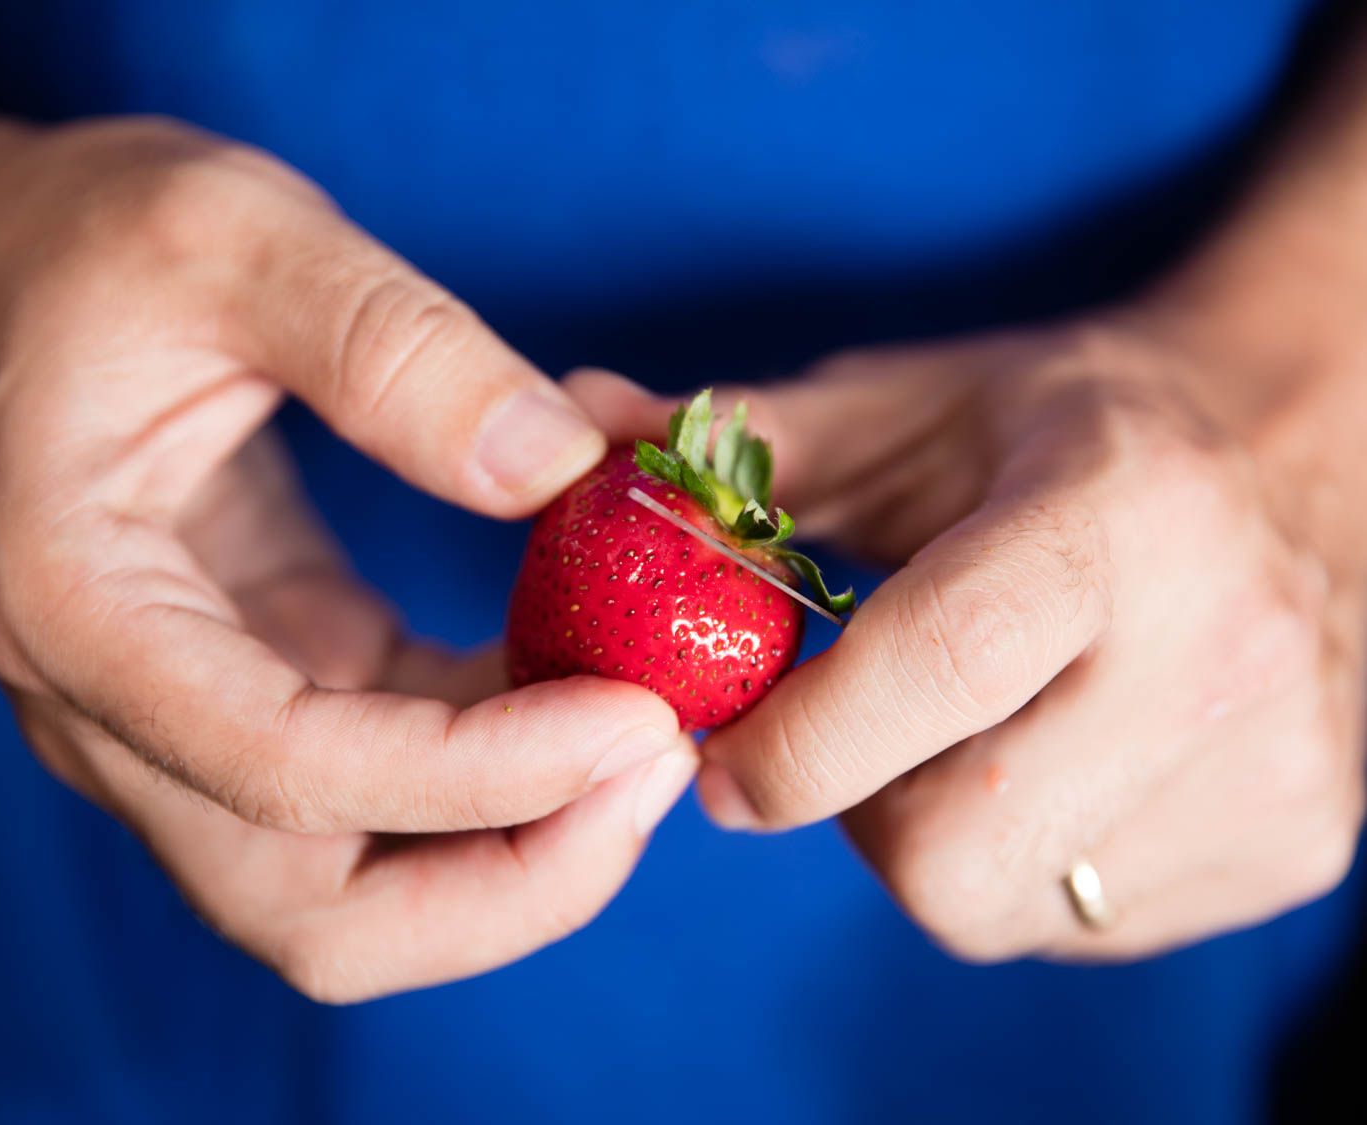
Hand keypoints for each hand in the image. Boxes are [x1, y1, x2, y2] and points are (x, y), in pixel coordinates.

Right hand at [0, 115, 693, 1000]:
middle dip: (509, 881)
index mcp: (85, 612)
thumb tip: (556, 464)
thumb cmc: (71, 242)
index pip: (291, 772)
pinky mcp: (254, 684)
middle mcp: (121, 710)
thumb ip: (390, 346)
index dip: (481, 778)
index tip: (635, 720)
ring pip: (356, 884)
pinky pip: (386, 781)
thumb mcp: (229, 234)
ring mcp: (188, 717)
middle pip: (318, 916)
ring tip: (649, 739)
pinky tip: (585, 681)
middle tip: (657, 769)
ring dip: (516, 846)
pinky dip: (497, 764)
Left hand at [569, 298, 1366, 960]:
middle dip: (854, 813)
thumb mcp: (912, 407)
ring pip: (1006, 906)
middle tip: (854, 738)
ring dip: (934, 841)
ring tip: (959, 737)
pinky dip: (1020, 865)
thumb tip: (572, 436)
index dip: (793, 741)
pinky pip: (1079, 920)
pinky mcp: (1297, 843)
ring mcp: (1277, 765)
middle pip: (954, 850)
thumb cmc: (1067, 427)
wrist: (1294, 454)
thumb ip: (747, 447)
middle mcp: (1224, 651)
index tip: (718, 759)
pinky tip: (1044, 767)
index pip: (937, 667)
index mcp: (1118, 517)